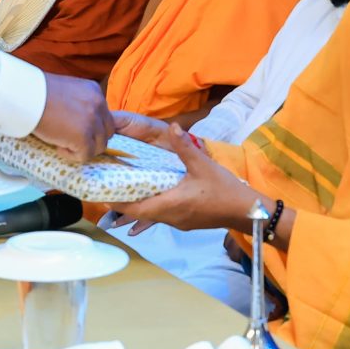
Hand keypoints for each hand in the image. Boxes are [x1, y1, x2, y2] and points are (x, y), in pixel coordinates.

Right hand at [31, 75, 113, 161]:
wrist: (26, 96)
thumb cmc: (37, 93)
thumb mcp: (66, 91)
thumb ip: (78, 103)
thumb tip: (79, 121)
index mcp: (94, 91)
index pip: (104, 116)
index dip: (92, 127)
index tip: (76, 129)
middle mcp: (98, 105)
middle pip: (107, 132)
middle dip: (91, 139)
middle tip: (71, 139)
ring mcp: (93, 122)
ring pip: (99, 146)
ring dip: (82, 148)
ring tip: (62, 142)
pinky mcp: (83, 138)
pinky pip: (85, 155)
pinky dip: (71, 155)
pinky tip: (58, 146)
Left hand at [108, 113, 261, 233]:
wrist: (247, 211)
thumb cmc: (223, 189)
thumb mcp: (203, 165)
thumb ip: (185, 147)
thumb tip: (172, 126)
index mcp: (169, 205)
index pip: (134, 209)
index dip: (116, 203)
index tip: (103, 192)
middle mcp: (169, 217)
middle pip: (138, 213)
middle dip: (124, 202)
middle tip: (111, 186)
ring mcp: (177, 222)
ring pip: (150, 215)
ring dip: (137, 205)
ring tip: (125, 189)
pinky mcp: (185, 222)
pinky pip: (161, 215)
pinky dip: (151, 206)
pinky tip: (151, 195)